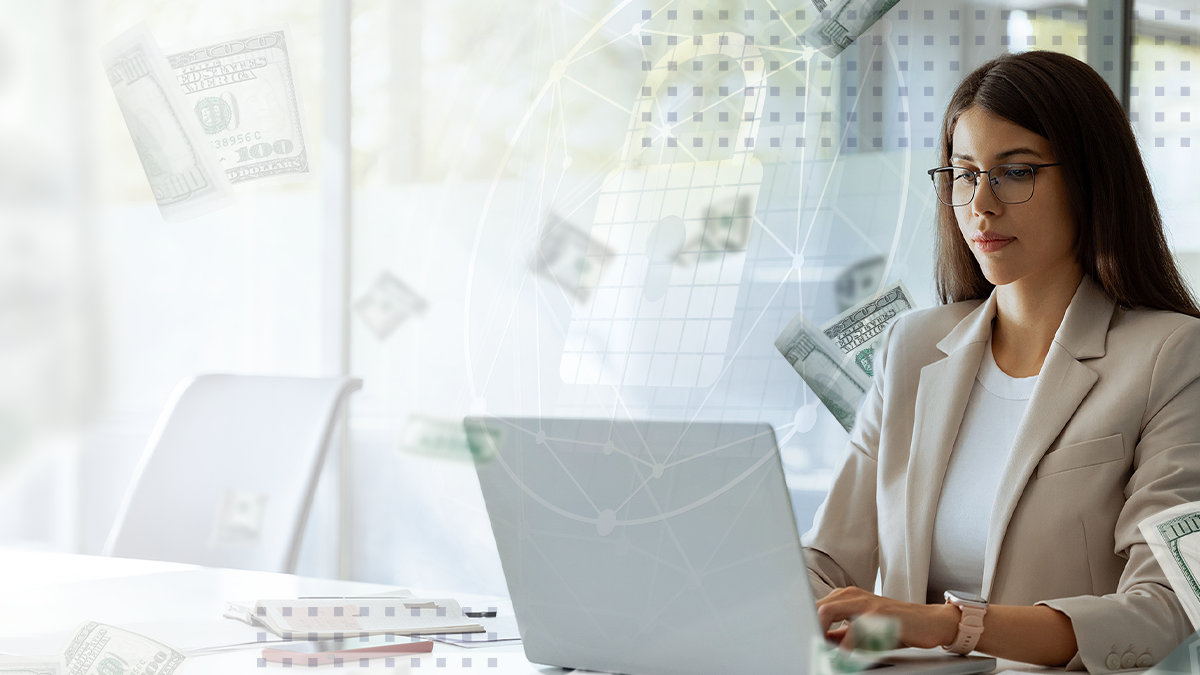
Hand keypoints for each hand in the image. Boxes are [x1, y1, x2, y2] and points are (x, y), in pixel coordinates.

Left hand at [815, 587, 960, 650]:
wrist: (930, 622)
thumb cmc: (897, 625)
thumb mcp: (865, 630)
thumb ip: (842, 634)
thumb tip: (821, 643)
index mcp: (846, 597)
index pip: (816, 607)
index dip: (806, 622)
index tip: (801, 639)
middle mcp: (852, 595)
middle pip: (817, 607)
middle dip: (808, 628)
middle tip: (807, 647)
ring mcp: (865, 602)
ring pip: (828, 612)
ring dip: (820, 634)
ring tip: (820, 652)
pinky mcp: (878, 614)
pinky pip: (853, 631)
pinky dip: (845, 646)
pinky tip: (844, 657)